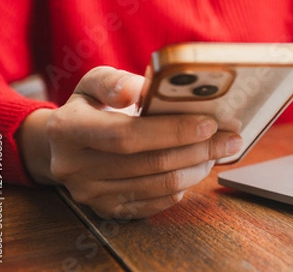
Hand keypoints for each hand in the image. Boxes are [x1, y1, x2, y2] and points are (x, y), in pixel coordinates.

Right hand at [17, 67, 242, 218]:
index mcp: (69, 130)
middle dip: (198, 150)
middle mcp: (74, 167)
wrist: (62, 145)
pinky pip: (154, 203)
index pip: (127, 135)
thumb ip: (116, 81)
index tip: (209, 123)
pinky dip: (183, 185)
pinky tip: (197, 167)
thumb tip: (144, 88)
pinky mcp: (106, 210)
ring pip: (157, 186)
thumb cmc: (90, 106)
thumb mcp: (95, 83)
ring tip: (219, 151)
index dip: (172, 131)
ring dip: (197, 168)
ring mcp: (90, 194)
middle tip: (230, 138)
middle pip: (149, 163)